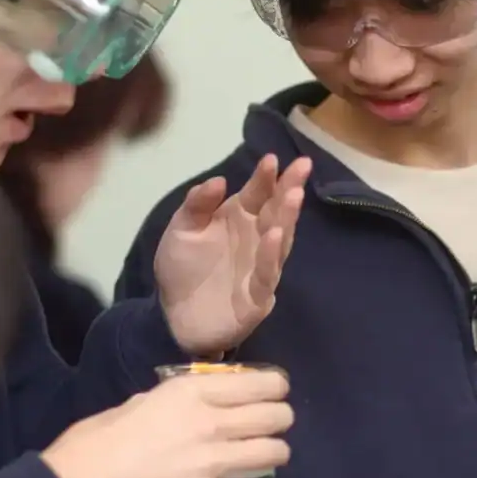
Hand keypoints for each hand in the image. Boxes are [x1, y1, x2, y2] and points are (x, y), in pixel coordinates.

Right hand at [42, 369, 292, 477]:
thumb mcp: (138, 403)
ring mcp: (212, 463)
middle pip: (273, 417)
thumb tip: (198, 400)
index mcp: (190, 393)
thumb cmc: (96, 442)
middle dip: (280, 419)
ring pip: (273, 453)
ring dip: (276, 454)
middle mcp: (209, 423)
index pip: (258, 384)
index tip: (276, 393)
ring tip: (268, 457)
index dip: (276, 388)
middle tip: (275, 425)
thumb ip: (175, 400)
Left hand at [154, 155, 310, 354]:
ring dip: (287, 217)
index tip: (272, 159)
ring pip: (281, 239)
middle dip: (289, 189)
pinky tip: (276, 236)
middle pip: (276, 211)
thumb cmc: (181, 269)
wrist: (174, 318)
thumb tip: (219, 181)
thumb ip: (197, 205)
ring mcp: (261, 266)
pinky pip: (268, 274)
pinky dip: (272, 255)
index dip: (266, 177)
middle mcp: (256, 239)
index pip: (258, 194)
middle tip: (302, 166)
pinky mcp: (259, 296)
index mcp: (239, 219)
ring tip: (293, 195)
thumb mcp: (181, 230)